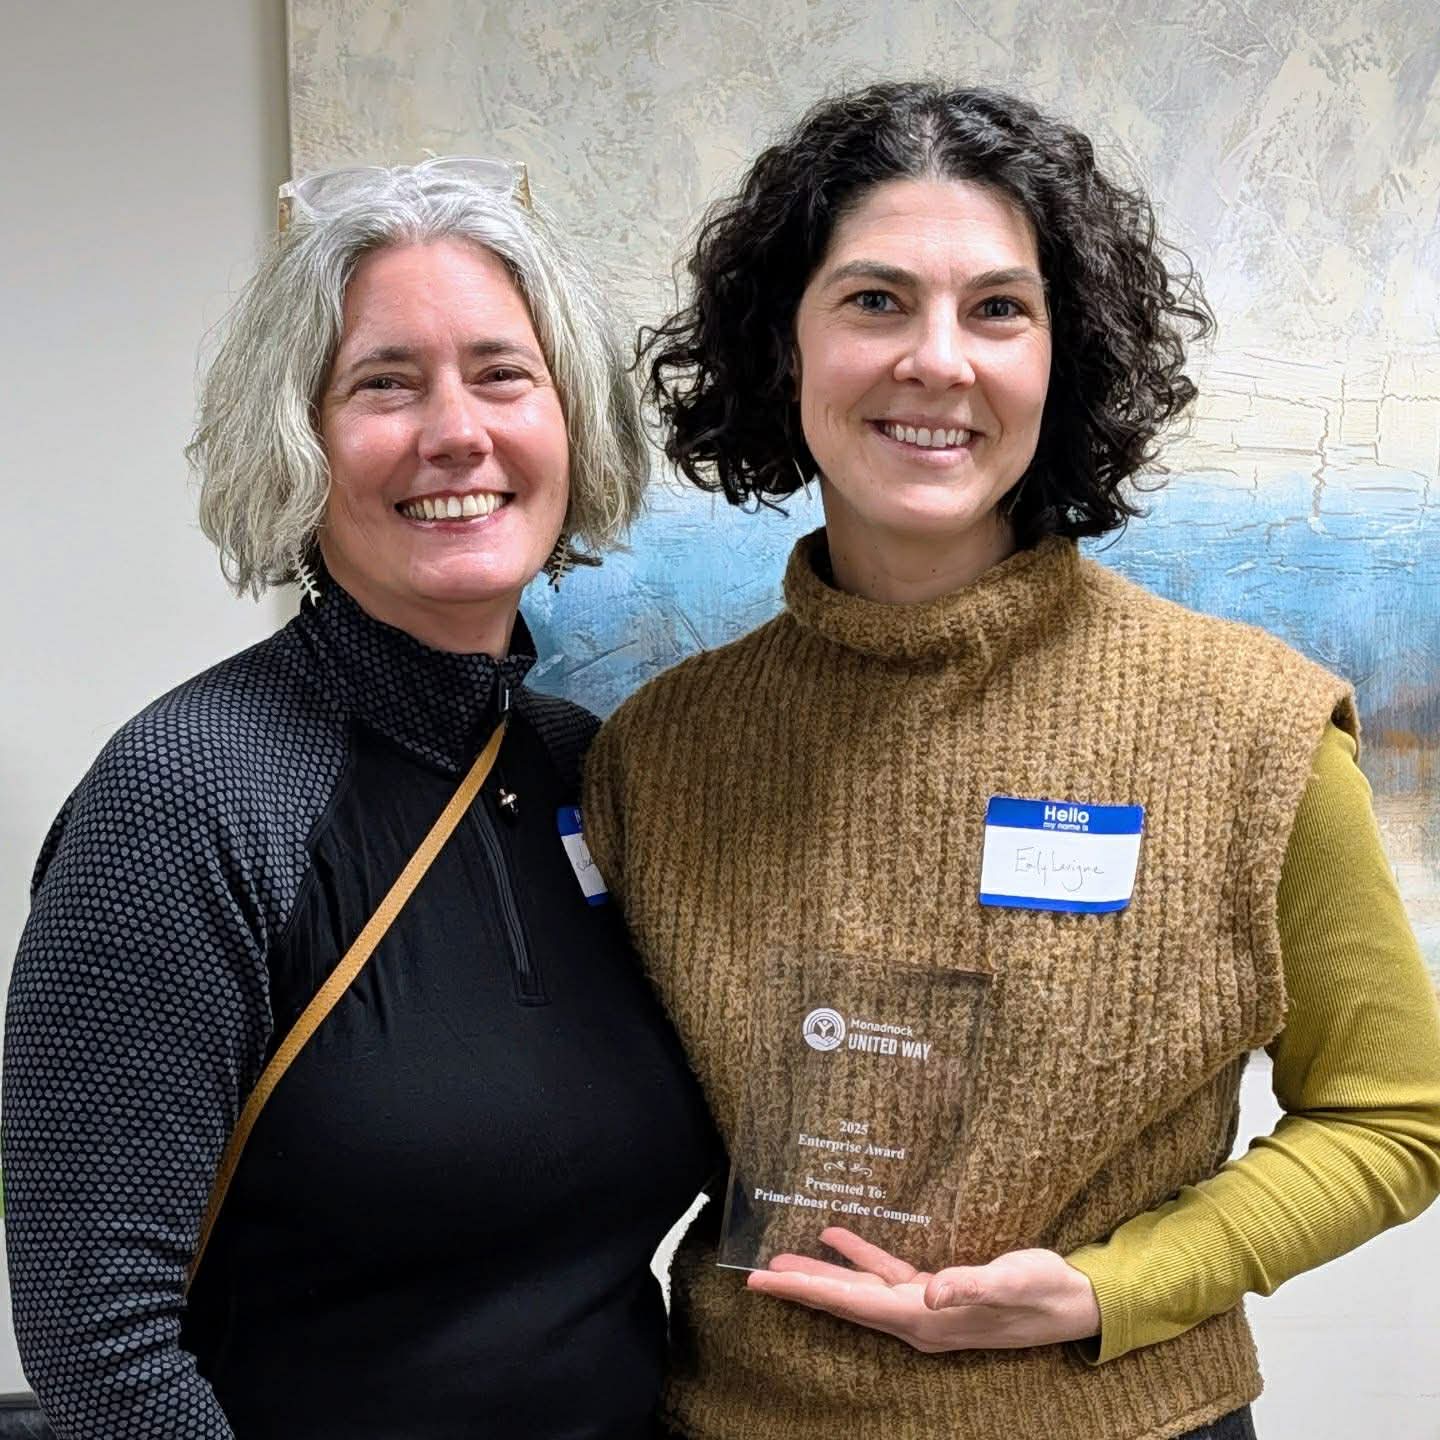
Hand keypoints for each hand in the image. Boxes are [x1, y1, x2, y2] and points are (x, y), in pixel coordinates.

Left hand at [745, 1226, 1099, 1353]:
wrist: (1074, 1302)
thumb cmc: (1044, 1292)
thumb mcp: (1012, 1281)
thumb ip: (970, 1286)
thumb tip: (931, 1291)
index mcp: (925, 1319)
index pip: (851, 1304)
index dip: (806, 1290)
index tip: (764, 1282)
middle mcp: (917, 1319)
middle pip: (844, 1303)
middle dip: (800, 1287)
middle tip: (754, 1275)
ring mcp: (925, 1307)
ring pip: (858, 1290)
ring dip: (823, 1274)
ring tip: (782, 1258)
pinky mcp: (936, 1291)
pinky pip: (885, 1275)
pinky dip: (859, 1257)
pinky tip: (838, 1236)